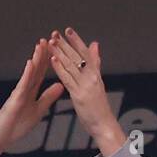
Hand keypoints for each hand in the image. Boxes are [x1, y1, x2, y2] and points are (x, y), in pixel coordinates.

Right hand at [0, 40, 64, 156]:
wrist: (1, 138)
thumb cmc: (16, 126)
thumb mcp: (39, 110)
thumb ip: (48, 98)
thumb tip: (60, 86)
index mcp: (31, 92)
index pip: (42, 73)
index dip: (49, 61)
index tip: (55, 48)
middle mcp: (24, 89)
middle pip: (36, 69)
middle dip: (42, 54)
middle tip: (49, 39)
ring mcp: (18, 93)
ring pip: (29, 73)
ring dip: (35, 59)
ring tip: (41, 46)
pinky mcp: (14, 100)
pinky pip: (22, 85)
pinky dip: (27, 74)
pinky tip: (30, 64)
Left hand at [47, 27, 125, 156]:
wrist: (105, 126)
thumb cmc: (100, 108)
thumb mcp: (99, 83)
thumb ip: (96, 63)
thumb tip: (95, 46)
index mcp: (96, 75)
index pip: (86, 53)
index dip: (77, 41)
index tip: (68, 31)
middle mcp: (92, 78)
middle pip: (78, 57)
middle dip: (66, 44)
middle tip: (55, 33)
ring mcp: (85, 86)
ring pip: (71, 66)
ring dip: (60, 53)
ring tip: (51, 42)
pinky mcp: (79, 96)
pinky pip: (68, 80)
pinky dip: (60, 69)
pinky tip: (53, 60)